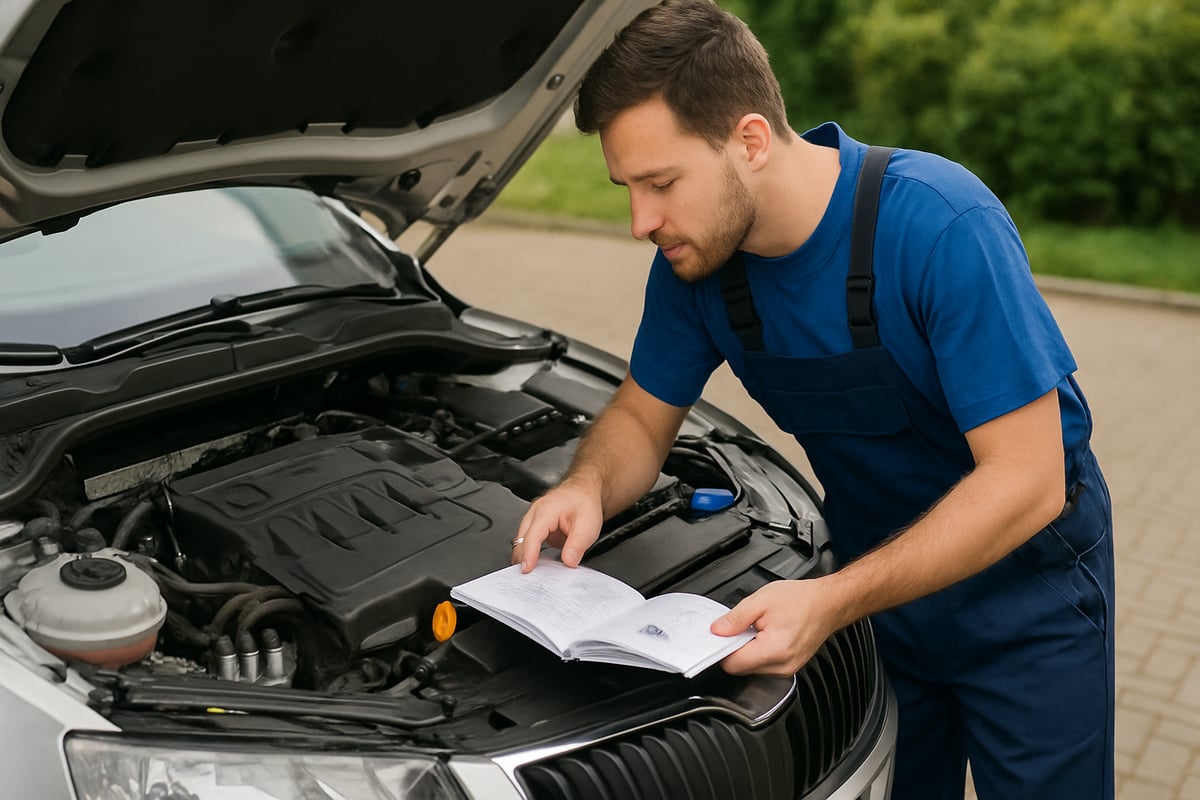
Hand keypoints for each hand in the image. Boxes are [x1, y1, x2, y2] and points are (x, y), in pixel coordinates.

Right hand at [511, 478, 603, 571]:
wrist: (583, 491)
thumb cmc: (584, 503)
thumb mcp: (588, 526)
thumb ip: (577, 545)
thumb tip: (568, 562)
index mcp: (546, 511)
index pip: (532, 536)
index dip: (528, 555)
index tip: (526, 569)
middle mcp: (535, 513)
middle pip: (521, 540)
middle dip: (522, 558)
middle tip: (528, 578)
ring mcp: (533, 519)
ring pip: (522, 541)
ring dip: (525, 556)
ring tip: (532, 573)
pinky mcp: (535, 526)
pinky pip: (528, 541)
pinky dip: (530, 553)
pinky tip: (537, 564)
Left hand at [710, 579, 838, 676]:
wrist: (829, 603)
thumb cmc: (802, 600)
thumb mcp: (762, 600)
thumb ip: (736, 618)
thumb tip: (717, 631)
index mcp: (774, 650)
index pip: (733, 664)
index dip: (722, 649)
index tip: (721, 636)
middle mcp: (782, 666)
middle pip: (740, 668)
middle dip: (735, 647)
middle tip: (743, 626)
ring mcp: (787, 670)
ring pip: (751, 668)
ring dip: (747, 650)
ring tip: (759, 628)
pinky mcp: (789, 668)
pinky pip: (763, 665)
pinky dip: (758, 652)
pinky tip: (766, 635)